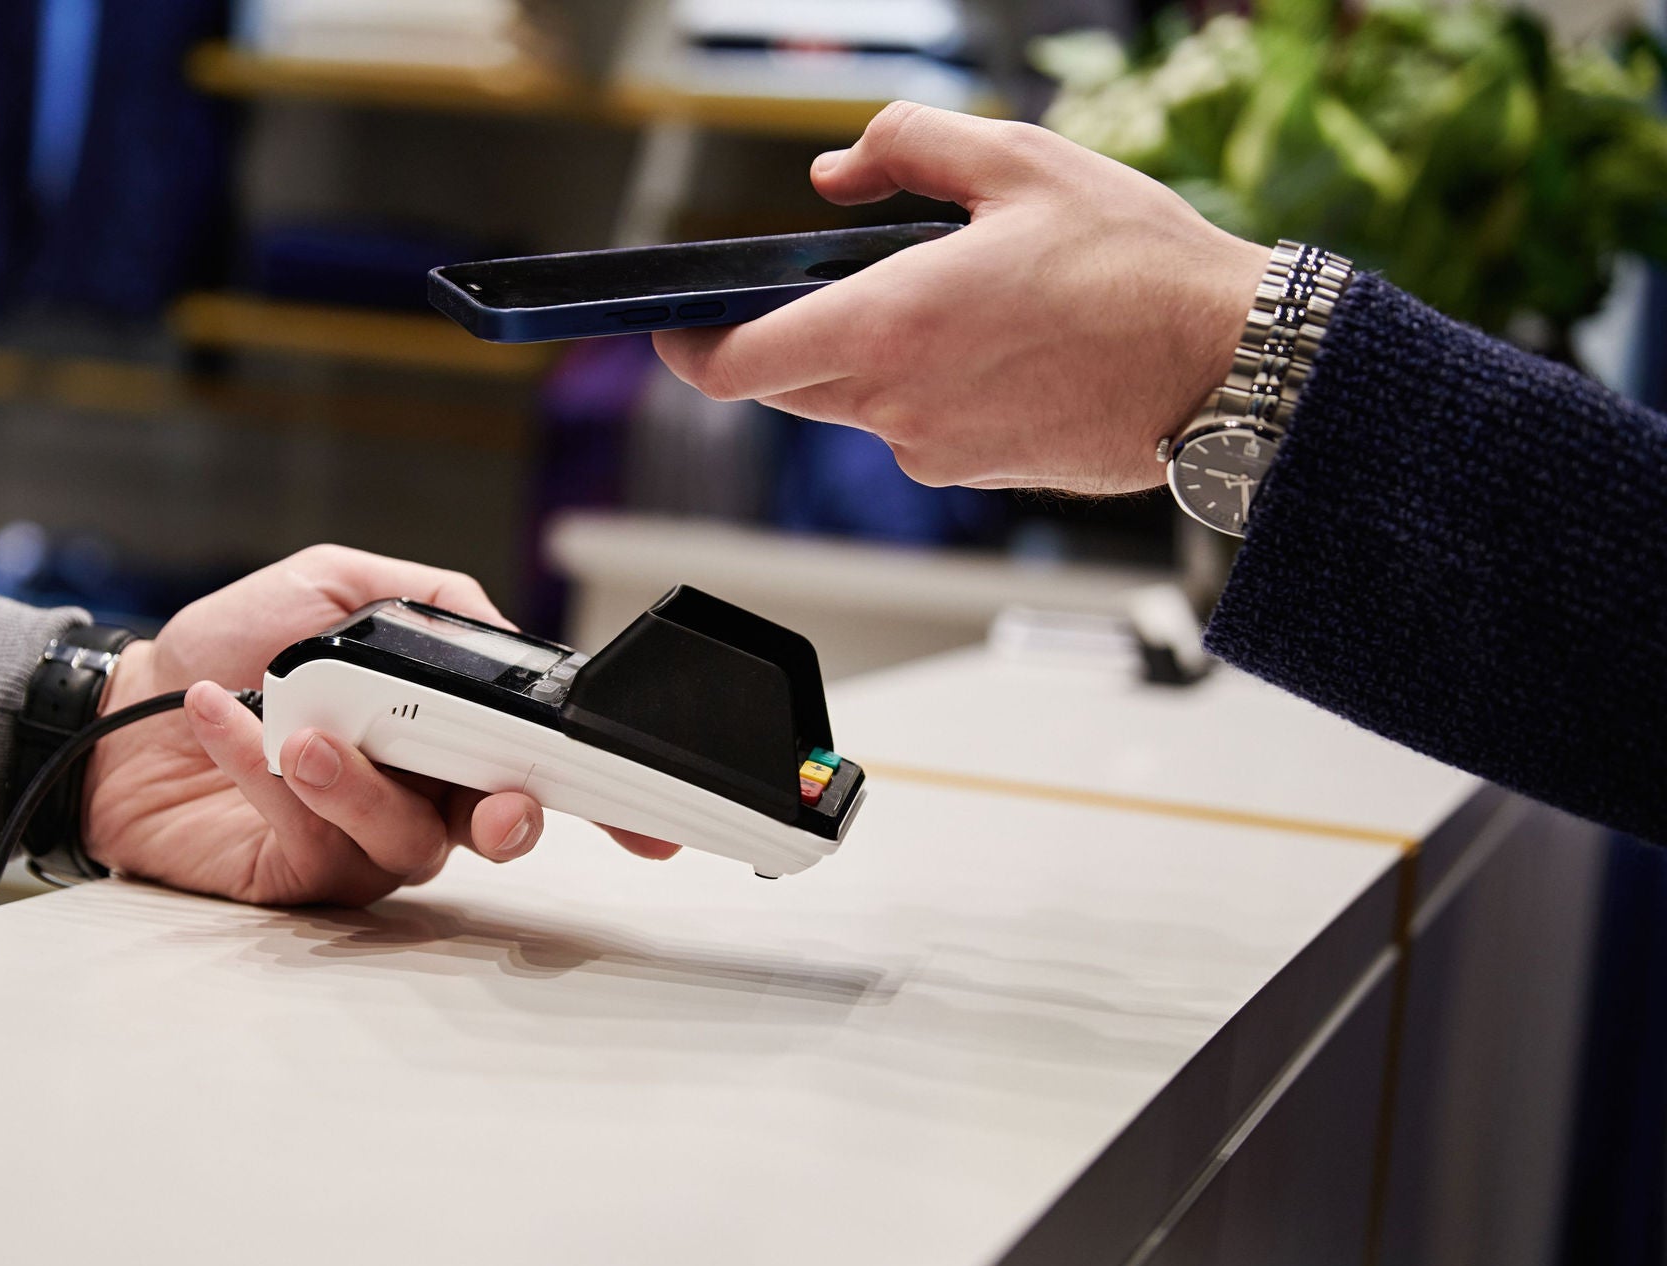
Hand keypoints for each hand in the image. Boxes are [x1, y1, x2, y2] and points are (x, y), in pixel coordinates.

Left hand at [80, 546, 675, 905]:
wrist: (122, 703)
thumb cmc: (231, 645)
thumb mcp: (334, 585)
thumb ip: (426, 599)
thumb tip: (499, 634)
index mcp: (446, 727)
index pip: (540, 762)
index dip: (604, 795)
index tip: (648, 817)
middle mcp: (421, 790)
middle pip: (501, 825)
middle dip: (512, 816)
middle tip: (497, 801)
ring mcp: (364, 839)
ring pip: (411, 842)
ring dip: (367, 788)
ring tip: (306, 736)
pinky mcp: (301, 874)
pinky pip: (315, 839)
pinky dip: (271, 776)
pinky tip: (230, 721)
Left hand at [653, 102, 1271, 494]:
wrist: (1228, 367)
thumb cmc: (1136, 266)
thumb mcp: (1017, 160)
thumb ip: (904, 149)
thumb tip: (834, 174)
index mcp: (884, 330)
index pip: (730, 367)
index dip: (687, 346)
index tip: (678, 320)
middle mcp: (895, 408)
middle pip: (786, 386)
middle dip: (789, 335)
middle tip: (836, 277)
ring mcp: (933, 454)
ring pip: (855, 407)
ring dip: (870, 356)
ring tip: (954, 297)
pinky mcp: (975, 476)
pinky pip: (916, 428)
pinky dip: (926, 387)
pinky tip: (998, 344)